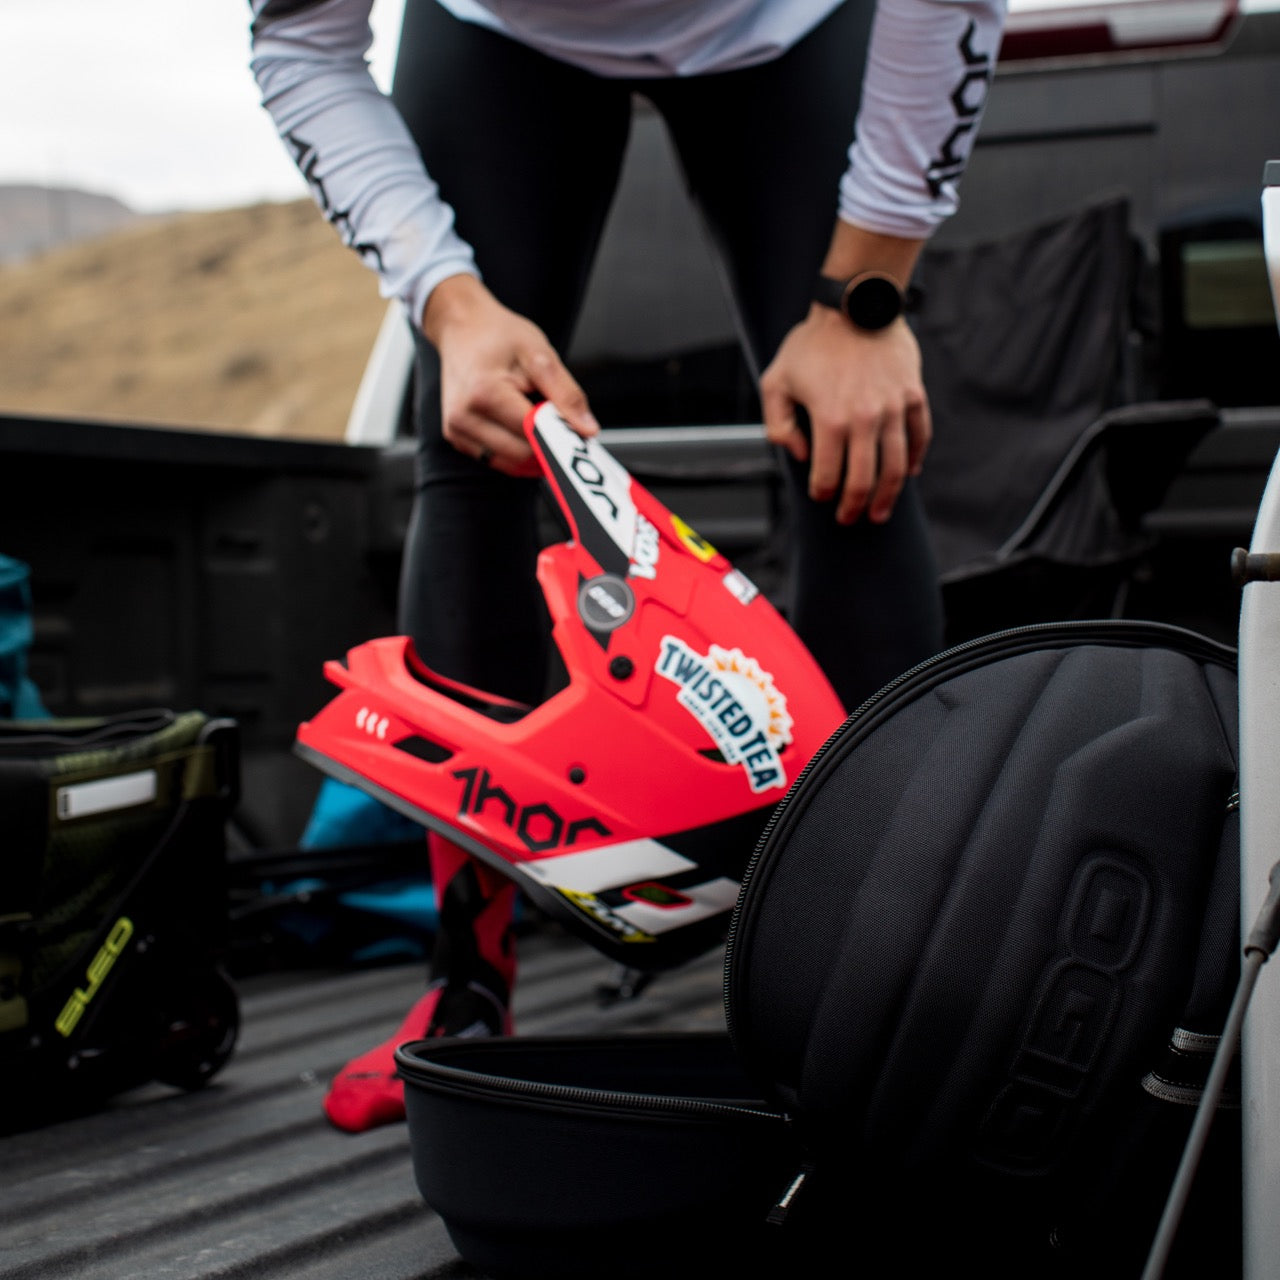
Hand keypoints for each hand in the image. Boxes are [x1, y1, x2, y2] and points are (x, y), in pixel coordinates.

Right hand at [422, 274, 598, 473]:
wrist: (462, 327)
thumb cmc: (499, 335)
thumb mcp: (540, 354)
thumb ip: (566, 394)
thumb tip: (587, 429)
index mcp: (484, 393)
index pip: (533, 434)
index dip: (560, 435)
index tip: (577, 432)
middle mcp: (464, 417)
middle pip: (522, 455)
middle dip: (546, 443)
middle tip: (556, 419)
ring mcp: (457, 430)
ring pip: (511, 463)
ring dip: (531, 449)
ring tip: (533, 416)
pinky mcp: (457, 438)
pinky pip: (497, 459)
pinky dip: (515, 449)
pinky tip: (518, 424)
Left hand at [760, 306, 930, 524]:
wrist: (856, 304)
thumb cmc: (812, 343)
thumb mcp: (776, 380)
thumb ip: (777, 424)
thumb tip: (799, 454)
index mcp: (829, 419)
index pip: (828, 476)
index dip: (823, 493)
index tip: (822, 497)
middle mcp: (864, 419)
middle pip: (864, 481)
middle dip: (854, 507)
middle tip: (850, 518)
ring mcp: (893, 408)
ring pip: (896, 467)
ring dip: (887, 496)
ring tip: (879, 512)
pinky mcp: (913, 396)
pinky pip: (919, 437)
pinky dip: (914, 460)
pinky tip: (907, 475)